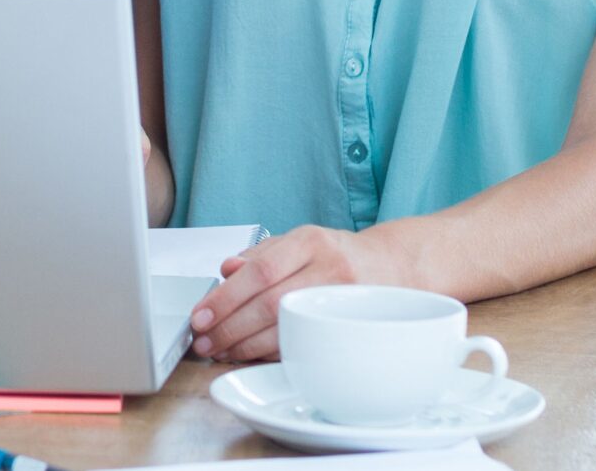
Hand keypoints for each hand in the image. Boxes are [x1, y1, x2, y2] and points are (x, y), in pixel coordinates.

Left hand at [190, 225, 403, 361]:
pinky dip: (272, 352)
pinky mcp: (353, 328)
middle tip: (203, 339)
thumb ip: (259, 255)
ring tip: (220, 350)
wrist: (394, 267)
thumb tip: (224, 271)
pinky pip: (307, 345)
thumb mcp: (298, 241)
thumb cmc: (336, 254)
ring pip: (288, 329)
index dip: (226, 297)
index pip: (259, 272)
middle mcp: (330, 270)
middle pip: (270, 304)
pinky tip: (250, 354)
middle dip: (230, 327)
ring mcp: (345, 301)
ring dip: (247, 345)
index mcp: (310, 242)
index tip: (200, 315)